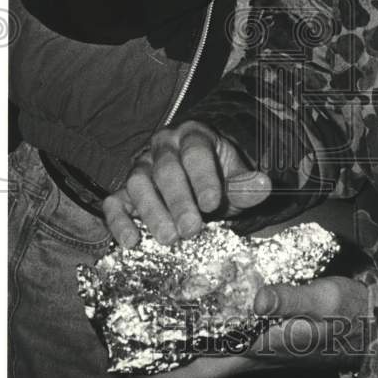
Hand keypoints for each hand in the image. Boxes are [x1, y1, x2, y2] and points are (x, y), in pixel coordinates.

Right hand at [102, 120, 271, 247]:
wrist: (199, 180)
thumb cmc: (217, 178)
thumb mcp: (235, 179)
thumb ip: (247, 185)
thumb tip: (264, 185)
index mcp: (193, 136)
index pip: (196, 153)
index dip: (203, 178)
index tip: (212, 204)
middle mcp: (162, 146)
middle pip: (166, 169)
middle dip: (179, 201)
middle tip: (191, 230)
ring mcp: (140, 166)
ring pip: (138, 183)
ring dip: (152, 212)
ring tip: (169, 238)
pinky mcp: (124, 190)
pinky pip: (114, 202)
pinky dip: (119, 222)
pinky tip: (131, 242)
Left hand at [149, 276, 369, 377]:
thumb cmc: (354, 314)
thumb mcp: (326, 301)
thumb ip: (292, 299)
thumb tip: (256, 297)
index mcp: (260, 349)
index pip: (201, 367)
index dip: (165, 367)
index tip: (133, 356)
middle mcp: (254, 353)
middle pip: (197, 365)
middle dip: (164, 356)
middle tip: (135, 333)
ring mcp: (262, 348)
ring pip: (210, 352)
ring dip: (183, 341)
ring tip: (157, 314)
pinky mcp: (272, 337)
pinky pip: (229, 339)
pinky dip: (208, 328)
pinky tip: (201, 305)